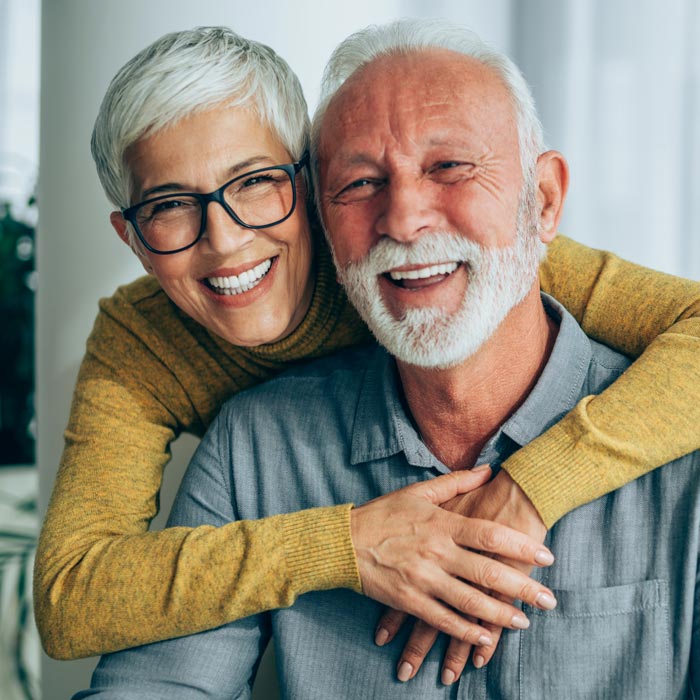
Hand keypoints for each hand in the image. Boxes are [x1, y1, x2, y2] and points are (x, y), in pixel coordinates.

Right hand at [351, 466, 554, 650]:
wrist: (343, 541)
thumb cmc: (383, 514)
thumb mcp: (418, 492)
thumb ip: (456, 482)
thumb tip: (489, 469)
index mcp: (441, 523)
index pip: (490, 535)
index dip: (521, 547)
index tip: (546, 558)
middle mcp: (436, 552)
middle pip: (487, 572)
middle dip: (523, 588)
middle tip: (549, 600)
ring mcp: (422, 578)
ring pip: (469, 601)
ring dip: (500, 615)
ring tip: (524, 622)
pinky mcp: (408, 600)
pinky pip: (443, 620)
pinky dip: (465, 632)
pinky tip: (484, 638)